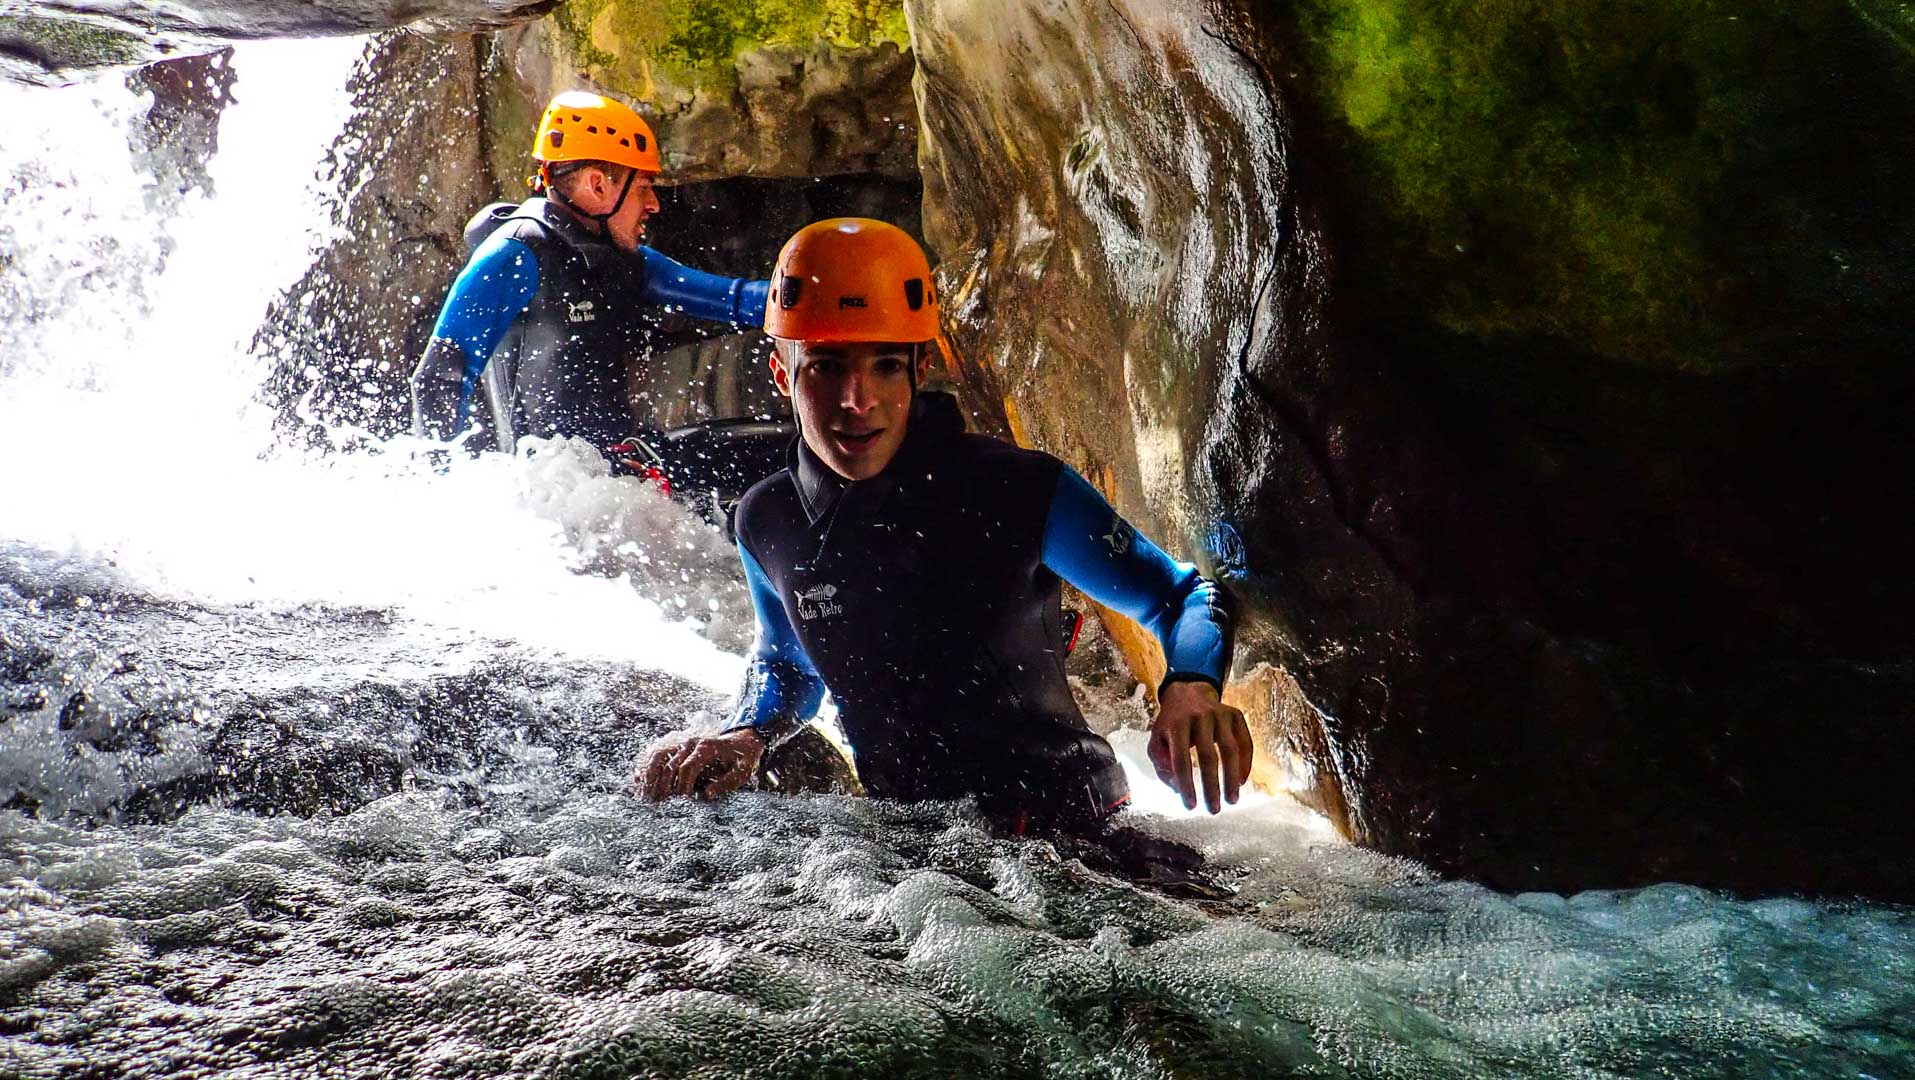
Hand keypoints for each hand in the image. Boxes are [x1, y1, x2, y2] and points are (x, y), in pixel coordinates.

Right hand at [635, 728, 765, 800]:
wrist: (744, 738)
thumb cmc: (744, 757)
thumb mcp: (743, 771)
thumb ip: (726, 783)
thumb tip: (706, 796)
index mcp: (707, 747)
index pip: (687, 767)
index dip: (682, 786)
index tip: (680, 801)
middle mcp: (691, 742)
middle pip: (668, 762)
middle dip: (660, 785)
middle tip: (655, 805)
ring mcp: (683, 741)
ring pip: (658, 755)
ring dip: (648, 775)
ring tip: (642, 795)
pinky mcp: (679, 745)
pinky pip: (657, 752)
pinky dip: (646, 765)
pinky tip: (637, 778)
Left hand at [1148, 681, 1252, 813]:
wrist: (1188, 692)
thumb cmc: (1171, 724)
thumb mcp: (1157, 740)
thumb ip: (1162, 764)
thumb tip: (1177, 788)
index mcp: (1176, 725)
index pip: (1181, 759)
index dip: (1186, 784)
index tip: (1190, 807)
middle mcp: (1199, 717)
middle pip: (1208, 756)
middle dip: (1211, 787)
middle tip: (1213, 810)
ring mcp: (1220, 715)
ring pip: (1230, 749)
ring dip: (1232, 778)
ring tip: (1232, 800)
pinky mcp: (1235, 715)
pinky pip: (1245, 742)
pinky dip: (1245, 763)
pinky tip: (1241, 781)